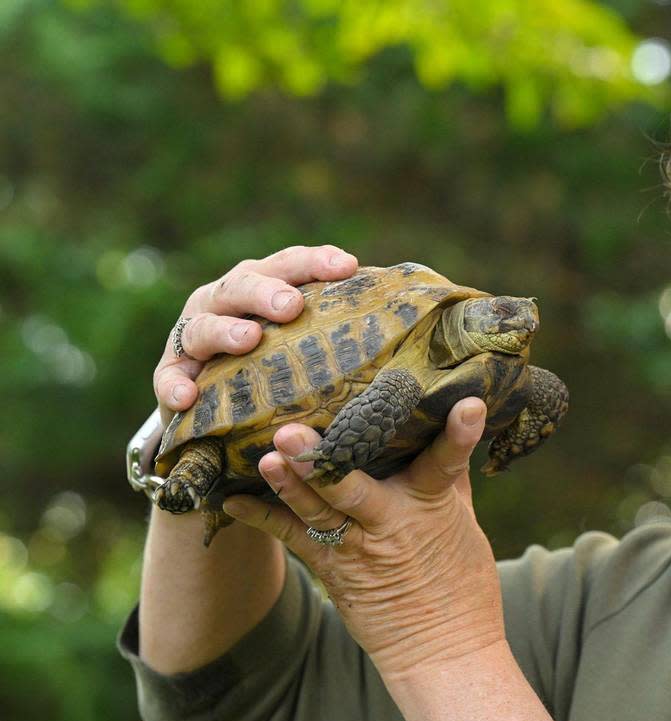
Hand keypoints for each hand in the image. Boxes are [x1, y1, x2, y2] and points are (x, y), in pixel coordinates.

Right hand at [152, 245, 357, 423]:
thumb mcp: (317, 349)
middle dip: (268, 292)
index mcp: (267, 287)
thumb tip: (418, 318)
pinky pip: (168, 378)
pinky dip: (174, 384)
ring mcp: (194, 337)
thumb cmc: (286, 373)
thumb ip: (347, 330)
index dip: (317, 263)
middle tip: (292, 305)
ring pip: (203, 325)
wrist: (229, 424)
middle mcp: (227, 302)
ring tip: (249, 340)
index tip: (348, 266)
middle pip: (243, 283)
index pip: (294, 265)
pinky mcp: (173, 376)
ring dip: (225, 331)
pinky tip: (187, 396)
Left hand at [221, 398, 504, 676]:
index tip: (469, 404)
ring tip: (265, 458)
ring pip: (318, 511)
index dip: (459, 433)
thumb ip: (449, 475)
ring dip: (290, 486)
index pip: (447, 461)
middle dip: (322, 459)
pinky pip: (292, 539)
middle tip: (293, 432)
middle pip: (355, 486)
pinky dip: (262, 518)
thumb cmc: (460, 582)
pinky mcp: (332, 569)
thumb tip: (447, 425)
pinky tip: (233, 499)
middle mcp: (392, 522)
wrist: (442, 649)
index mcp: (431, 504)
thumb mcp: (464, 522)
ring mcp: (357, 547)